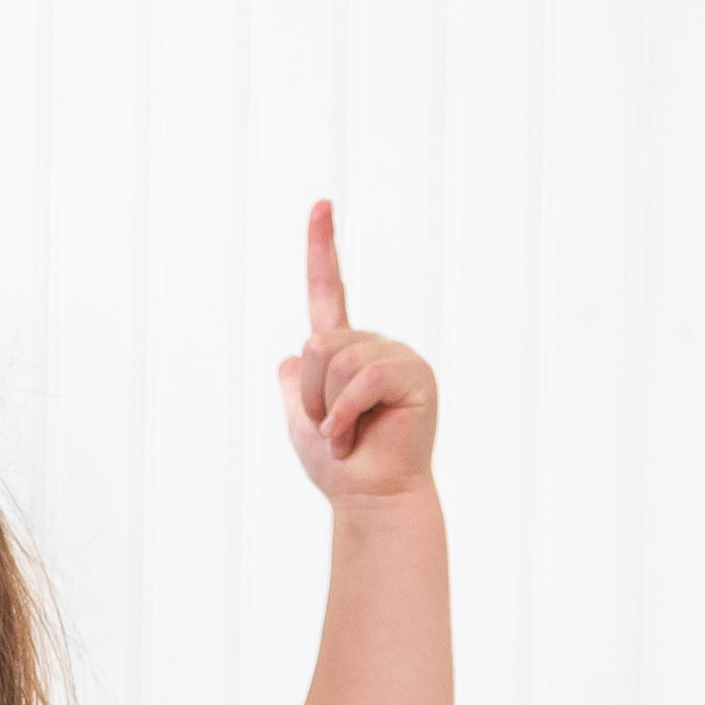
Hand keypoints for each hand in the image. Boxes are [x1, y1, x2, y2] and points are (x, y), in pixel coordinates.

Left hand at [276, 200, 437, 505]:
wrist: (369, 499)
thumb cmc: (341, 468)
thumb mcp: (301, 423)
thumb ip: (295, 388)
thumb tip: (289, 358)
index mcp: (346, 352)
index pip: (329, 291)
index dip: (322, 249)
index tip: (321, 205)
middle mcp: (373, 347)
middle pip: (319, 343)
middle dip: (312, 395)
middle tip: (330, 429)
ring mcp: (397, 359)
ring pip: (337, 359)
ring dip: (328, 409)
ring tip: (345, 436)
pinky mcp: (415, 375)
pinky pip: (362, 378)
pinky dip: (344, 414)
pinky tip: (353, 437)